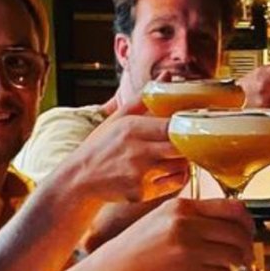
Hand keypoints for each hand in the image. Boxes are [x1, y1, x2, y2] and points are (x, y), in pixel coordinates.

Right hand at [52, 106, 188, 209]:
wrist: (80, 180)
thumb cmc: (101, 147)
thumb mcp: (117, 119)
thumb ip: (143, 99)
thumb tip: (167, 77)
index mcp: (132, 129)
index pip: (172, 126)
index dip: (185, 126)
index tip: (188, 125)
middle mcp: (138, 152)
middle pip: (181, 147)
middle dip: (187, 144)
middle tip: (185, 141)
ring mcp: (141, 174)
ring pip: (181, 166)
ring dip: (183, 160)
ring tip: (172, 155)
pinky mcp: (143, 193)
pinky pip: (174, 183)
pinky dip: (177, 176)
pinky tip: (166, 170)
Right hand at [88, 194, 254, 270]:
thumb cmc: (132, 253)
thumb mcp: (159, 221)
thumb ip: (192, 218)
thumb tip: (230, 223)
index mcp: (180, 207)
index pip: (232, 208)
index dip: (247, 223)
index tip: (247, 232)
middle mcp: (185, 224)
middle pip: (238, 233)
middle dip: (245, 248)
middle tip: (242, 257)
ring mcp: (187, 249)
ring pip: (234, 256)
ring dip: (235, 266)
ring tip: (224, 270)